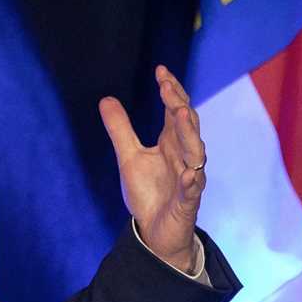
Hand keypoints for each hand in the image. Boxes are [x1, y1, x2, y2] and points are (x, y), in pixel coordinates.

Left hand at [99, 66, 204, 272]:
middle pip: (187, 126)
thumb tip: (106, 98)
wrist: (155, 231)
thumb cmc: (148, 192)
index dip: (171, 91)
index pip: (175, 111)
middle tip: (166, 87)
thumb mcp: (128, 157)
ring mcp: (189, 179)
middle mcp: (184, 157)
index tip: (161, 70)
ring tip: (180, 114)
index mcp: (171, 144)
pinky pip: (192, 190)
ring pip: (195, 153)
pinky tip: (189, 173)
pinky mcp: (187, 203)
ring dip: (189, 134)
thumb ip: (120, 129)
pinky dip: (192, 181)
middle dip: (178, 105)